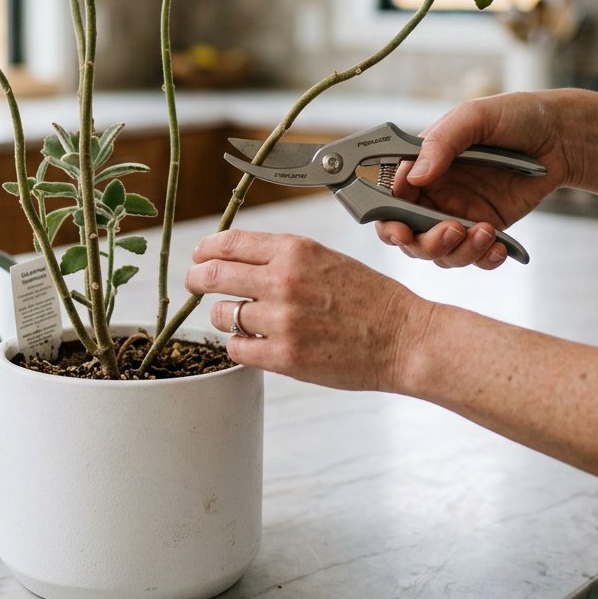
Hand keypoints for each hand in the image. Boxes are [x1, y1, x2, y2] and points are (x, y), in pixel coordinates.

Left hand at [186, 229, 425, 390]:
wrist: (403, 337)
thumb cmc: (368, 298)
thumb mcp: (324, 258)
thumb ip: (281, 256)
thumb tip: (233, 256)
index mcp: (294, 250)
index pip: (227, 242)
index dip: (204, 250)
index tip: (198, 257)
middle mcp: (284, 280)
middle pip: (211, 275)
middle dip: (196, 279)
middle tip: (194, 284)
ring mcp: (282, 320)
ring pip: (221, 314)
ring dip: (225, 317)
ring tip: (243, 319)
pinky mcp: (284, 356)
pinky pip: (236, 348)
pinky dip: (240, 346)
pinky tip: (256, 342)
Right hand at [377, 92, 568, 268]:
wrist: (563, 136)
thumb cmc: (515, 115)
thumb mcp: (474, 117)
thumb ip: (441, 143)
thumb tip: (414, 177)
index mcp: (420, 165)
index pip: (389, 198)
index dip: (388, 218)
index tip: (403, 228)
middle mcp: (433, 193)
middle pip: (409, 234)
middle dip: (424, 243)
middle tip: (451, 232)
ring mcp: (458, 213)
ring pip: (440, 252)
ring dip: (458, 252)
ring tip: (485, 233)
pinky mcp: (485, 228)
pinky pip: (474, 256)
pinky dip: (482, 260)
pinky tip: (497, 248)